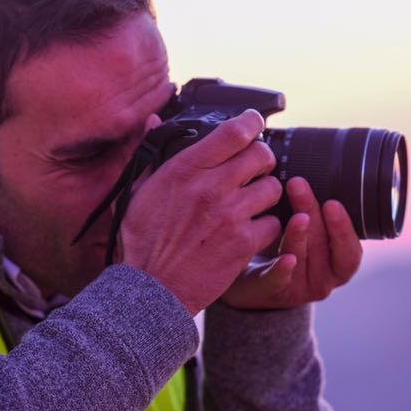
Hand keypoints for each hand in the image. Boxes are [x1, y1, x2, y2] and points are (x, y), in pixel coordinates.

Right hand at [119, 110, 283, 314]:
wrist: (151, 290)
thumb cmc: (141, 242)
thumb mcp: (136, 190)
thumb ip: (150, 152)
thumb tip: (154, 120)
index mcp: (185, 169)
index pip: (233, 132)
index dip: (251, 122)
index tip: (254, 123)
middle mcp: (211, 188)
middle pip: (261, 155)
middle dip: (262, 159)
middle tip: (255, 168)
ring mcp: (231, 216)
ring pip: (272, 188)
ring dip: (265, 194)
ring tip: (251, 203)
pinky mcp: (244, 243)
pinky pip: (273, 224)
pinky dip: (265, 227)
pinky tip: (250, 231)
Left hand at [220, 176, 362, 309]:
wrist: (252, 282)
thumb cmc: (285, 247)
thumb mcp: (308, 231)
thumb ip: (314, 209)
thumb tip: (310, 157)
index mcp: (338, 265)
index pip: (349, 251)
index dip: (344, 229)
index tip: (332, 203)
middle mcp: (323, 280)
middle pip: (323, 248)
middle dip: (314, 216)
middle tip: (300, 186)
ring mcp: (298, 289)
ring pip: (301, 260)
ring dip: (299, 235)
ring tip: (295, 214)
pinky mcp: (271, 293)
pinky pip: (278, 282)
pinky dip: (283, 270)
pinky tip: (285, 258)